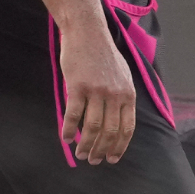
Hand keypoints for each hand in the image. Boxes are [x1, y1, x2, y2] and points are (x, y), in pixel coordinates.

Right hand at [56, 20, 136, 162]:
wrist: (87, 32)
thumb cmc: (103, 53)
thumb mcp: (122, 75)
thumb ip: (121, 96)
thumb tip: (118, 118)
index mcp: (128, 95)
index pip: (127, 128)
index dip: (119, 146)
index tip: (112, 158)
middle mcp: (115, 95)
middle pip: (109, 131)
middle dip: (102, 150)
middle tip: (94, 161)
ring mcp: (96, 91)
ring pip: (92, 126)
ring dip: (86, 144)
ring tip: (80, 154)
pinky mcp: (77, 86)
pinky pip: (73, 113)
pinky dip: (69, 128)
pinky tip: (65, 138)